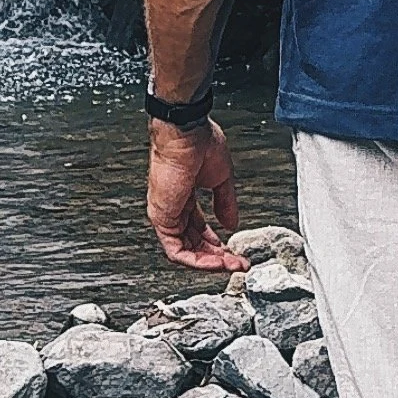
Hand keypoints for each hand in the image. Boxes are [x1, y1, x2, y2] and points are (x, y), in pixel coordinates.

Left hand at [147, 117, 245, 271]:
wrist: (185, 133)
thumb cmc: (198, 143)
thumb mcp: (220, 179)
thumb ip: (225, 203)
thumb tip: (231, 224)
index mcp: (184, 196)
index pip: (198, 229)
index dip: (217, 243)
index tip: (234, 250)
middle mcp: (173, 207)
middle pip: (192, 243)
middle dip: (216, 257)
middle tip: (236, 262)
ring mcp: (165, 213)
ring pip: (184, 251)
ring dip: (209, 262)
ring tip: (230, 264)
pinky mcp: (161, 218)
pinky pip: (176, 250)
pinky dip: (197, 260)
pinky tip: (215, 262)